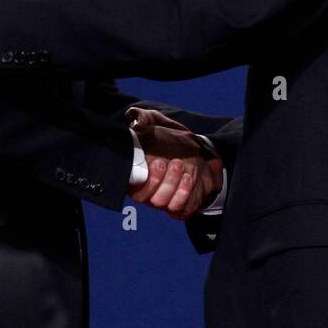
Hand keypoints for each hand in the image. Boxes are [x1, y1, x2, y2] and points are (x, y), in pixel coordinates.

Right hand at [125, 106, 223, 220]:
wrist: (194, 148)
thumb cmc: (168, 136)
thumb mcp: (154, 121)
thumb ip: (141, 117)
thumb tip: (136, 122)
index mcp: (137, 175)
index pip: (133, 188)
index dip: (143, 180)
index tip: (156, 161)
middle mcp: (149, 191)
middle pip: (150, 199)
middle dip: (162, 181)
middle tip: (172, 161)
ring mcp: (165, 199)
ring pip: (165, 204)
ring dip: (175, 187)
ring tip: (183, 167)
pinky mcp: (181, 204)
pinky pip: (180, 209)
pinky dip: (185, 195)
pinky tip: (190, 177)